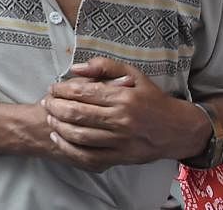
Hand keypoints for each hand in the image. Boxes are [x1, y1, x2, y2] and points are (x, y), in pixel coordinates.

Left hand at [41, 58, 190, 172]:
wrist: (176, 129)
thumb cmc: (152, 99)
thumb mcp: (133, 75)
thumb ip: (105, 66)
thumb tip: (76, 67)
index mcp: (123, 97)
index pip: (83, 92)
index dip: (62, 89)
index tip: (53, 87)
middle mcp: (120, 119)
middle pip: (77, 113)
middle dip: (56, 107)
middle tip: (46, 102)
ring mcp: (120, 140)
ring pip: (79, 135)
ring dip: (58, 126)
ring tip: (49, 118)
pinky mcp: (119, 157)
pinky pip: (88, 156)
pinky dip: (69, 148)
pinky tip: (59, 138)